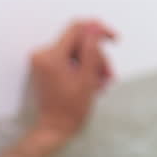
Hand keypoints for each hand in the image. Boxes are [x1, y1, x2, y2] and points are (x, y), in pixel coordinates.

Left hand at [29, 19, 115, 139]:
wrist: (54, 129)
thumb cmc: (70, 109)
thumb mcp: (86, 78)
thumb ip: (90, 49)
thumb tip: (94, 27)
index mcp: (51, 55)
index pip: (77, 28)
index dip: (98, 30)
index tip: (113, 39)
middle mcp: (43, 54)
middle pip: (79, 42)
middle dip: (97, 56)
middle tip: (108, 74)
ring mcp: (43, 61)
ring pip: (76, 52)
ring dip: (92, 64)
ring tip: (101, 82)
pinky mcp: (46, 67)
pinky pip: (69, 59)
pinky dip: (82, 68)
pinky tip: (92, 82)